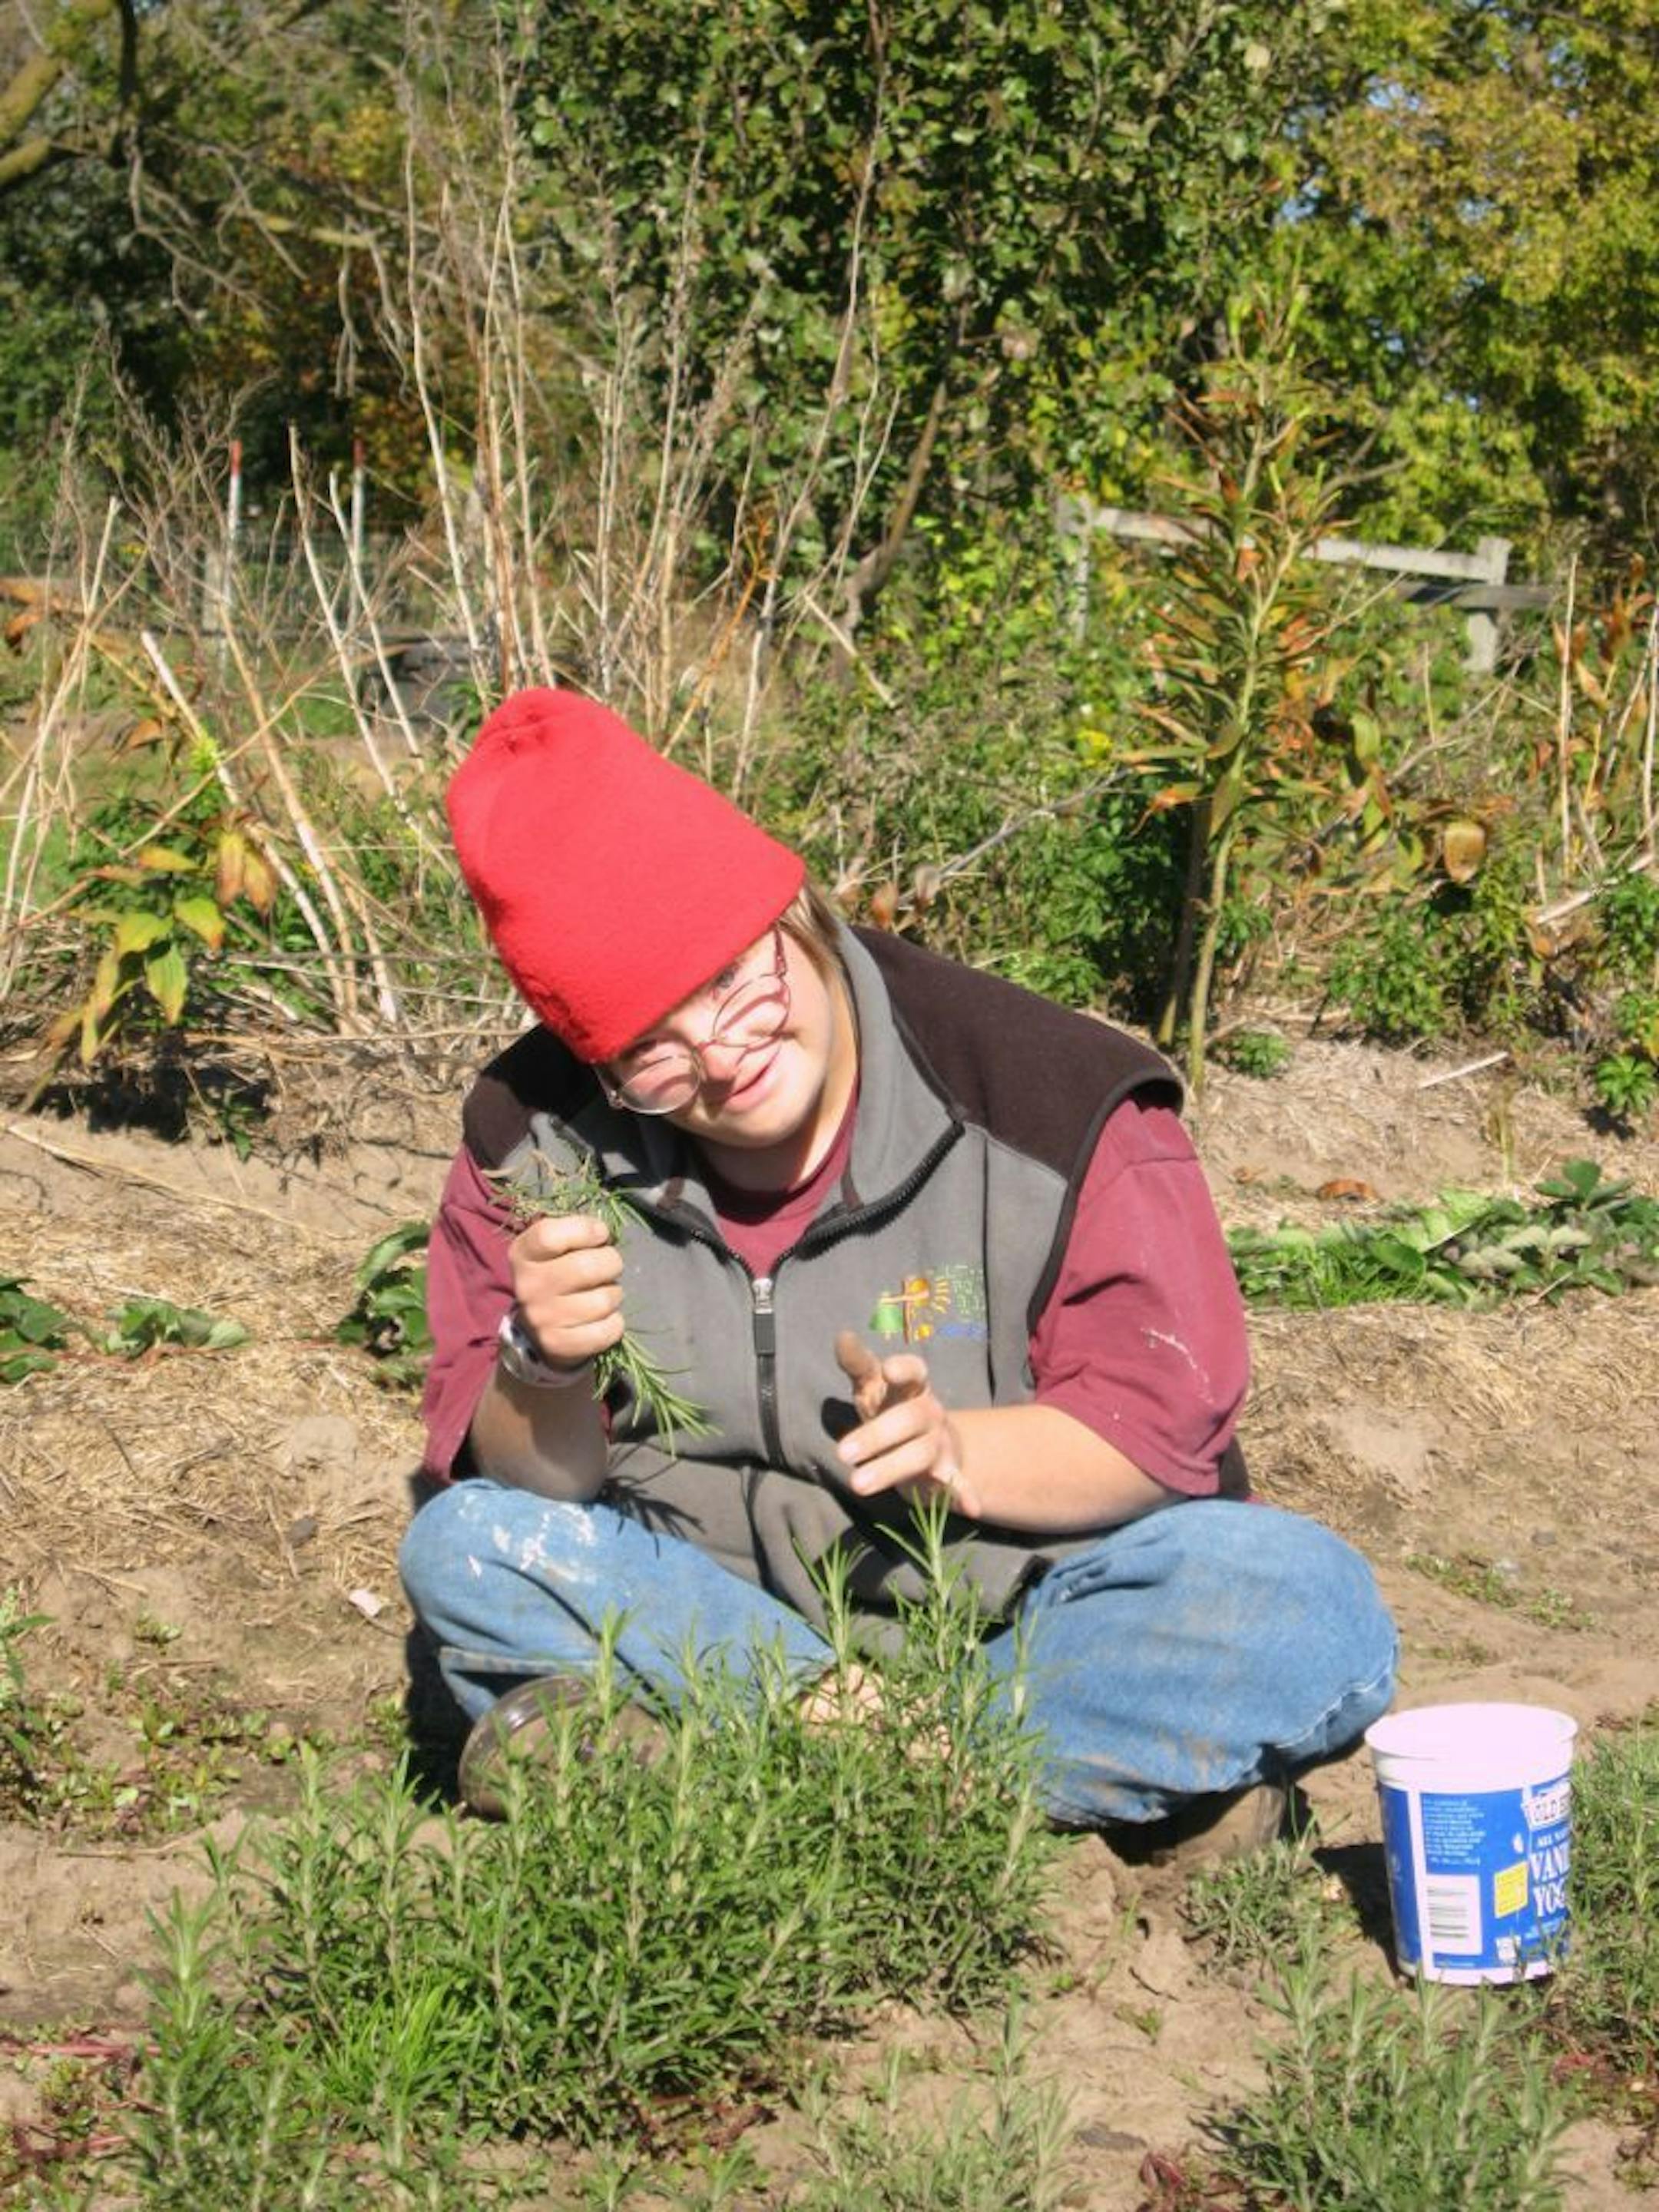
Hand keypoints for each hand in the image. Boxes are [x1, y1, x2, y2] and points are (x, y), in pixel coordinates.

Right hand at [508, 1212, 625, 1372]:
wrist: (538, 1329)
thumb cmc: (556, 1274)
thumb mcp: (554, 1248)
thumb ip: (575, 1233)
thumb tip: (603, 1232)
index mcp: (523, 1254)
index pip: (549, 1235)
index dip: (585, 1230)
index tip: (600, 1234)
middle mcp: (528, 1287)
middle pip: (585, 1267)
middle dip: (611, 1262)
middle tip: (610, 1266)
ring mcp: (542, 1319)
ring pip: (603, 1300)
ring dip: (614, 1294)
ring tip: (603, 1293)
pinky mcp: (559, 1345)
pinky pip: (607, 1330)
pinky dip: (615, 1323)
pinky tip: (604, 1318)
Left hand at [832, 1330, 979, 1516]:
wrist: (923, 1443)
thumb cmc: (890, 1408)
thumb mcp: (871, 1385)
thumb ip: (857, 1363)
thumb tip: (842, 1335)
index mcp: (913, 1387)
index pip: (915, 1372)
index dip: (904, 1369)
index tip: (886, 1369)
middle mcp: (929, 1413)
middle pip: (908, 1419)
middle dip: (876, 1435)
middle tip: (842, 1453)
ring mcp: (939, 1444)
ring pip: (920, 1454)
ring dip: (890, 1468)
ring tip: (857, 1484)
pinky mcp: (946, 1474)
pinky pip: (958, 1484)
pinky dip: (965, 1493)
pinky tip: (971, 1508)